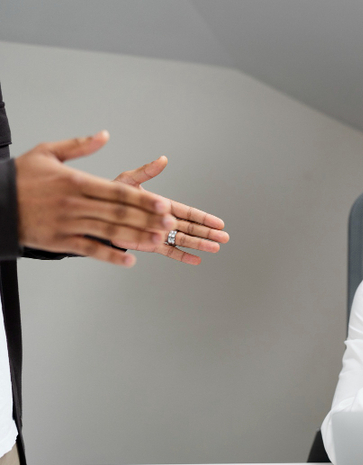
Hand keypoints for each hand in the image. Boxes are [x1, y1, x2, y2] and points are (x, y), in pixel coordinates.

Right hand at [15, 131, 175, 266]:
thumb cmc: (21, 178)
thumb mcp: (47, 153)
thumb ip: (79, 147)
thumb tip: (104, 135)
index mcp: (75, 181)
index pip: (117, 191)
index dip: (143, 200)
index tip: (164, 204)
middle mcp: (74, 204)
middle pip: (119, 212)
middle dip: (148, 219)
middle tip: (171, 225)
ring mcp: (68, 224)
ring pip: (109, 231)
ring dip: (136, 237)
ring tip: (159, 241)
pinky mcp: (60, 241)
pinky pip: (90, 250)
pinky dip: (111, 255)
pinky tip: (130, 259)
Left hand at [112, 157, 228, 264]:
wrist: (94, 215)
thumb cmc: (109, 196)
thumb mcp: (128, 180)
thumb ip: (147, 172)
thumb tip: (163, 159)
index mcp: (163, 205)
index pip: (189, 212)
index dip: (204, 218)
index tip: (219, 223)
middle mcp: (164, 220)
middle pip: (191, 228)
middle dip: (208, 233)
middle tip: (224, 238)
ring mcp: (158, 233)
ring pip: (183, 240)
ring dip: (200, 244)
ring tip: (215, 248)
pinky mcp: (149, 244)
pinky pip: (168, 251)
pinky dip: (182, 256)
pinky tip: (196, 260)